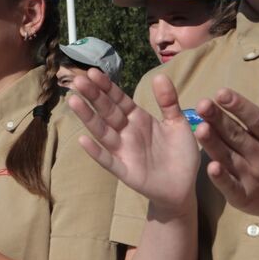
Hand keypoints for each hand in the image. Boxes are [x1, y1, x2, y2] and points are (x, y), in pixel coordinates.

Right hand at [67, 69, 200, 218]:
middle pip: (107, 112)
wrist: (184, 187)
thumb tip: (160, 76)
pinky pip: (109, 161)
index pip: (119, 100)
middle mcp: (127, 133)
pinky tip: (83, 140)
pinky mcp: (126, 172)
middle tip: (78, 80)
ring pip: (103, 132)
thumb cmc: (180, 154)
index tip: (92, 72)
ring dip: (88, 117)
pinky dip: (96, 152)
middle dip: (93, 96)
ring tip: (74, 101)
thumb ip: (168, 101)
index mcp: (138, 119)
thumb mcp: (178, 123)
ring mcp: (124, 152)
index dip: (107, 87)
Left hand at [193, 78, 258, 223]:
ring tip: (199, 127)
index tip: (221, 92)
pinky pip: (230, 186)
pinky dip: (221, 179)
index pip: (256, 120)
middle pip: (238, 136)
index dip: (239, 106)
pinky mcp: (243, 197)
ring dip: (214, 144)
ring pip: (229, 158)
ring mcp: (252, 177)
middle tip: (202, 104)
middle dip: (220, 120)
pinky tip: (210, 167)